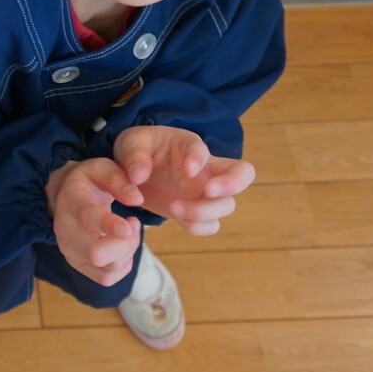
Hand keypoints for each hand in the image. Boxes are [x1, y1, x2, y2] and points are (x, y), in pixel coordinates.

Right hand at [45, 157, 144, 286]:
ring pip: (105, 270)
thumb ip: (119, 180)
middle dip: (125, 244)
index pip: (87, 217)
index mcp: (72, 201)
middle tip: (132, 225)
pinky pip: (106, 278)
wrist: (65, 196)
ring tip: (129, 233)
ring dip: (127, 254)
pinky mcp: (78, 265)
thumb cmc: (88, 181)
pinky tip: (124, 246)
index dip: (108, 225)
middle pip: (96, 253)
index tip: (128, 227)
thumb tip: (137, 200)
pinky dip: (123, 266)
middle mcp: (66, 230)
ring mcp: (70, 251)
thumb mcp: (101, 168)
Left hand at [112, 124, 255, 235]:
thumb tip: (139, 176)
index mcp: (188, 145)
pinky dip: (199, 227)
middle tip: (207, 190)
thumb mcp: (130, 144)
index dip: (199, 158)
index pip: (203, 149)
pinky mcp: (195, 212)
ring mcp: (203, 192)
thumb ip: (135, 156)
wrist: (133, 170)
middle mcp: (205, 168)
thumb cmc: (138, 149)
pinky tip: (179, 219)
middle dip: (231, 184)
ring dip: (205, 211)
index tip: (187, 170)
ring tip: (174, 207)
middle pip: (242, 174)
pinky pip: (210, 225)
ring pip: (227, 204)